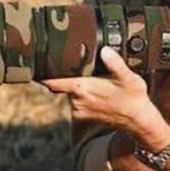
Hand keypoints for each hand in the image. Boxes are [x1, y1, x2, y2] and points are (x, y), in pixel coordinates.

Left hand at [42, 46, 169, 148]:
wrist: (137, 121)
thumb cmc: (133, 97)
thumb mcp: (129, 78)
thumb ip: (116, 64)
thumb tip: (105, 50)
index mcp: (83, 89)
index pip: (53, 82)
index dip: (41, 74)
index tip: (32, 64)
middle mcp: (77, 101)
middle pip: (60, 84)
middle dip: (62, 73)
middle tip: (66, 59)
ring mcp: (79, 110)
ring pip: (69, 91)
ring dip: (75, 83)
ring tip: (89, 74)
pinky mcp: (83, 115)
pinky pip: (76, 100)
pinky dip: (81, 93)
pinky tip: (95, 87)